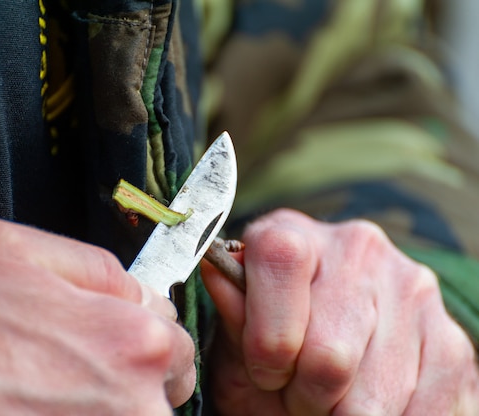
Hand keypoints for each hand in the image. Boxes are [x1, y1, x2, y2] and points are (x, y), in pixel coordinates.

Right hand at [0, 218, 195, 414]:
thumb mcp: (13, 247)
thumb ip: (94, 265)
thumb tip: (135, 287)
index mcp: (132, 340)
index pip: (176, 338)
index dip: (145, 330)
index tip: (114, 334)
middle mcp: (135, 403)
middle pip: (168, 389)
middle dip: (139, 375)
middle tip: (82, 367)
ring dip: (114, 404)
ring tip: (58, 392)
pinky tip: (47, 407)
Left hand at [202, 208, 478, 414]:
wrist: (332, 354)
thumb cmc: (273, 345)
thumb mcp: (238, 334)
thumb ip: (233, 312)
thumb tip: (216, 269)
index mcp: (295, 234)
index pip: (280, 260)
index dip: (267, 337)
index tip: (266, 370)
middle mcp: (357, 247)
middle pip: (329, 353)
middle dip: (305, 393)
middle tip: (298, 392)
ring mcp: (411, 286)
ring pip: (372, 396)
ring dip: (342, 413)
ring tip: (329, 395)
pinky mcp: (451, 336)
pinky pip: (423, 410)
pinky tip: (365, 404)